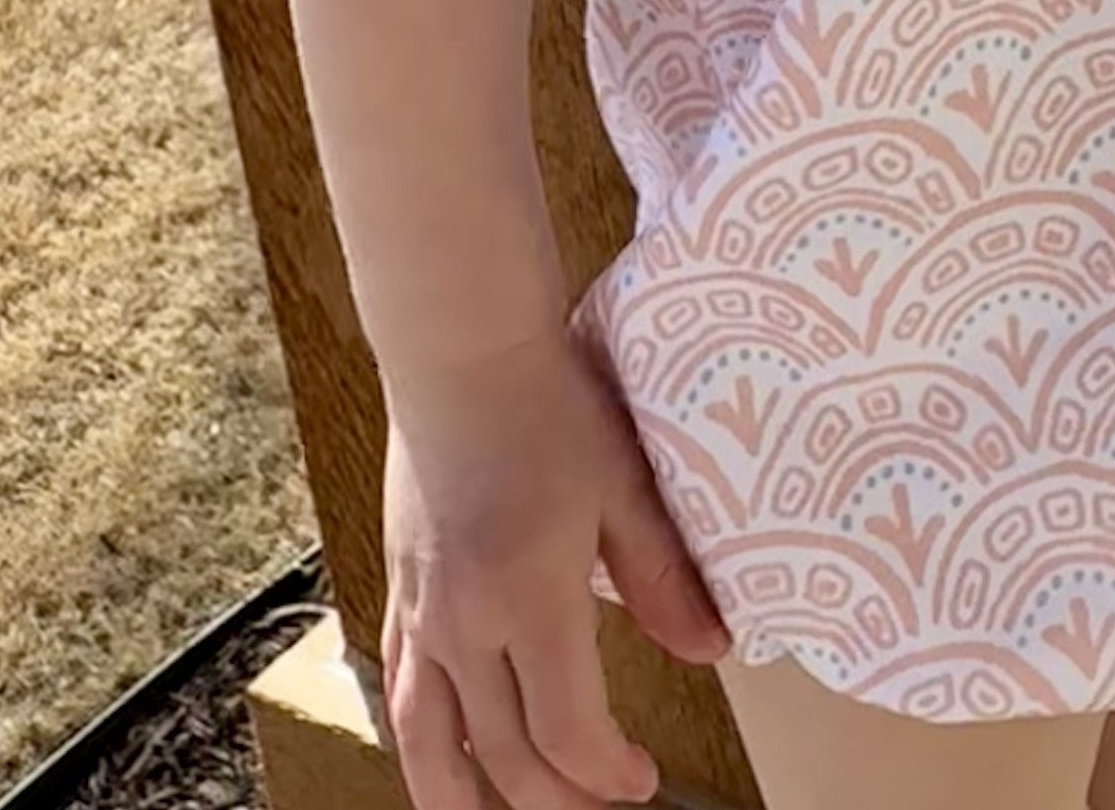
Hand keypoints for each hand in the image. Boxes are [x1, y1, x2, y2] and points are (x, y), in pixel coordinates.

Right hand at [374, 328, 730, 809]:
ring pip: (429, 742)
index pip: (564, 734)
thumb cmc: (548, 404)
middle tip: (599, 801)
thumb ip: (666, 577)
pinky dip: (422, 740)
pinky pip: (403, 691)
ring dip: (466, 798)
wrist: (462, 350)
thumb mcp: (626, 484)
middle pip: (503, 754)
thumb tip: (713, 649)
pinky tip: (440, 749)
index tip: (642, 783)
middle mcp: (465, 622)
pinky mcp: (401, 587)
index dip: (605, 775)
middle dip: (555, 796)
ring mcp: (423, 610)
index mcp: (529, 600)